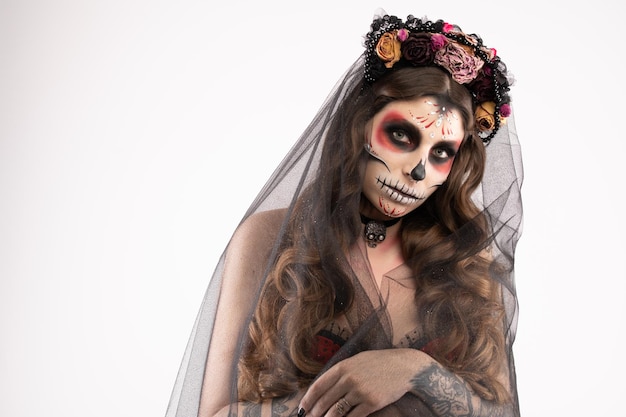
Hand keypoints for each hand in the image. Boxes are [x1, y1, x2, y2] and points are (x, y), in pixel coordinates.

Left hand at [298, 348, 432, 416]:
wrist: (404, 367)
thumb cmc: (380, 362)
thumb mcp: (357, 360)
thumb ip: (341, 371)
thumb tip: (325, 385)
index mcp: (343, 367)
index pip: (318, 386)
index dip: (308, 399)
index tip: (302, 409)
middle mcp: (349, 379)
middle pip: (325, 401)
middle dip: (315, 413)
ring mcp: (360, 391)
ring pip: (336, 411)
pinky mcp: (371, 403)